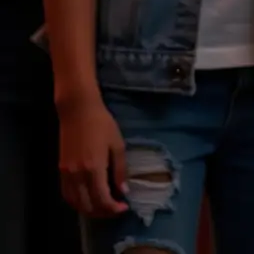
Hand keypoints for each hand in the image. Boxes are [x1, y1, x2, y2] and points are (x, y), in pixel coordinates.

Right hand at [58, 94, 127, 216]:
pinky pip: (66, 194)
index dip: (113, 208)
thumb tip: (123, 190)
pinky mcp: (60, 170)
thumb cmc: (102, 123)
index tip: (123, 207)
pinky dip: (76, 202)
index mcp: (94, 168)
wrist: (78, 110)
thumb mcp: (117, 144)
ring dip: (89, 210)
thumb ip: (120, 169)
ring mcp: (66, 173)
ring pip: (75, 203)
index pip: (102, 199)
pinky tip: (86, 199)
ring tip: (102, 207)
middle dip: (102, 212)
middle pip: (87, 206)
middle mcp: (78, 175)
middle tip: (114, 209)